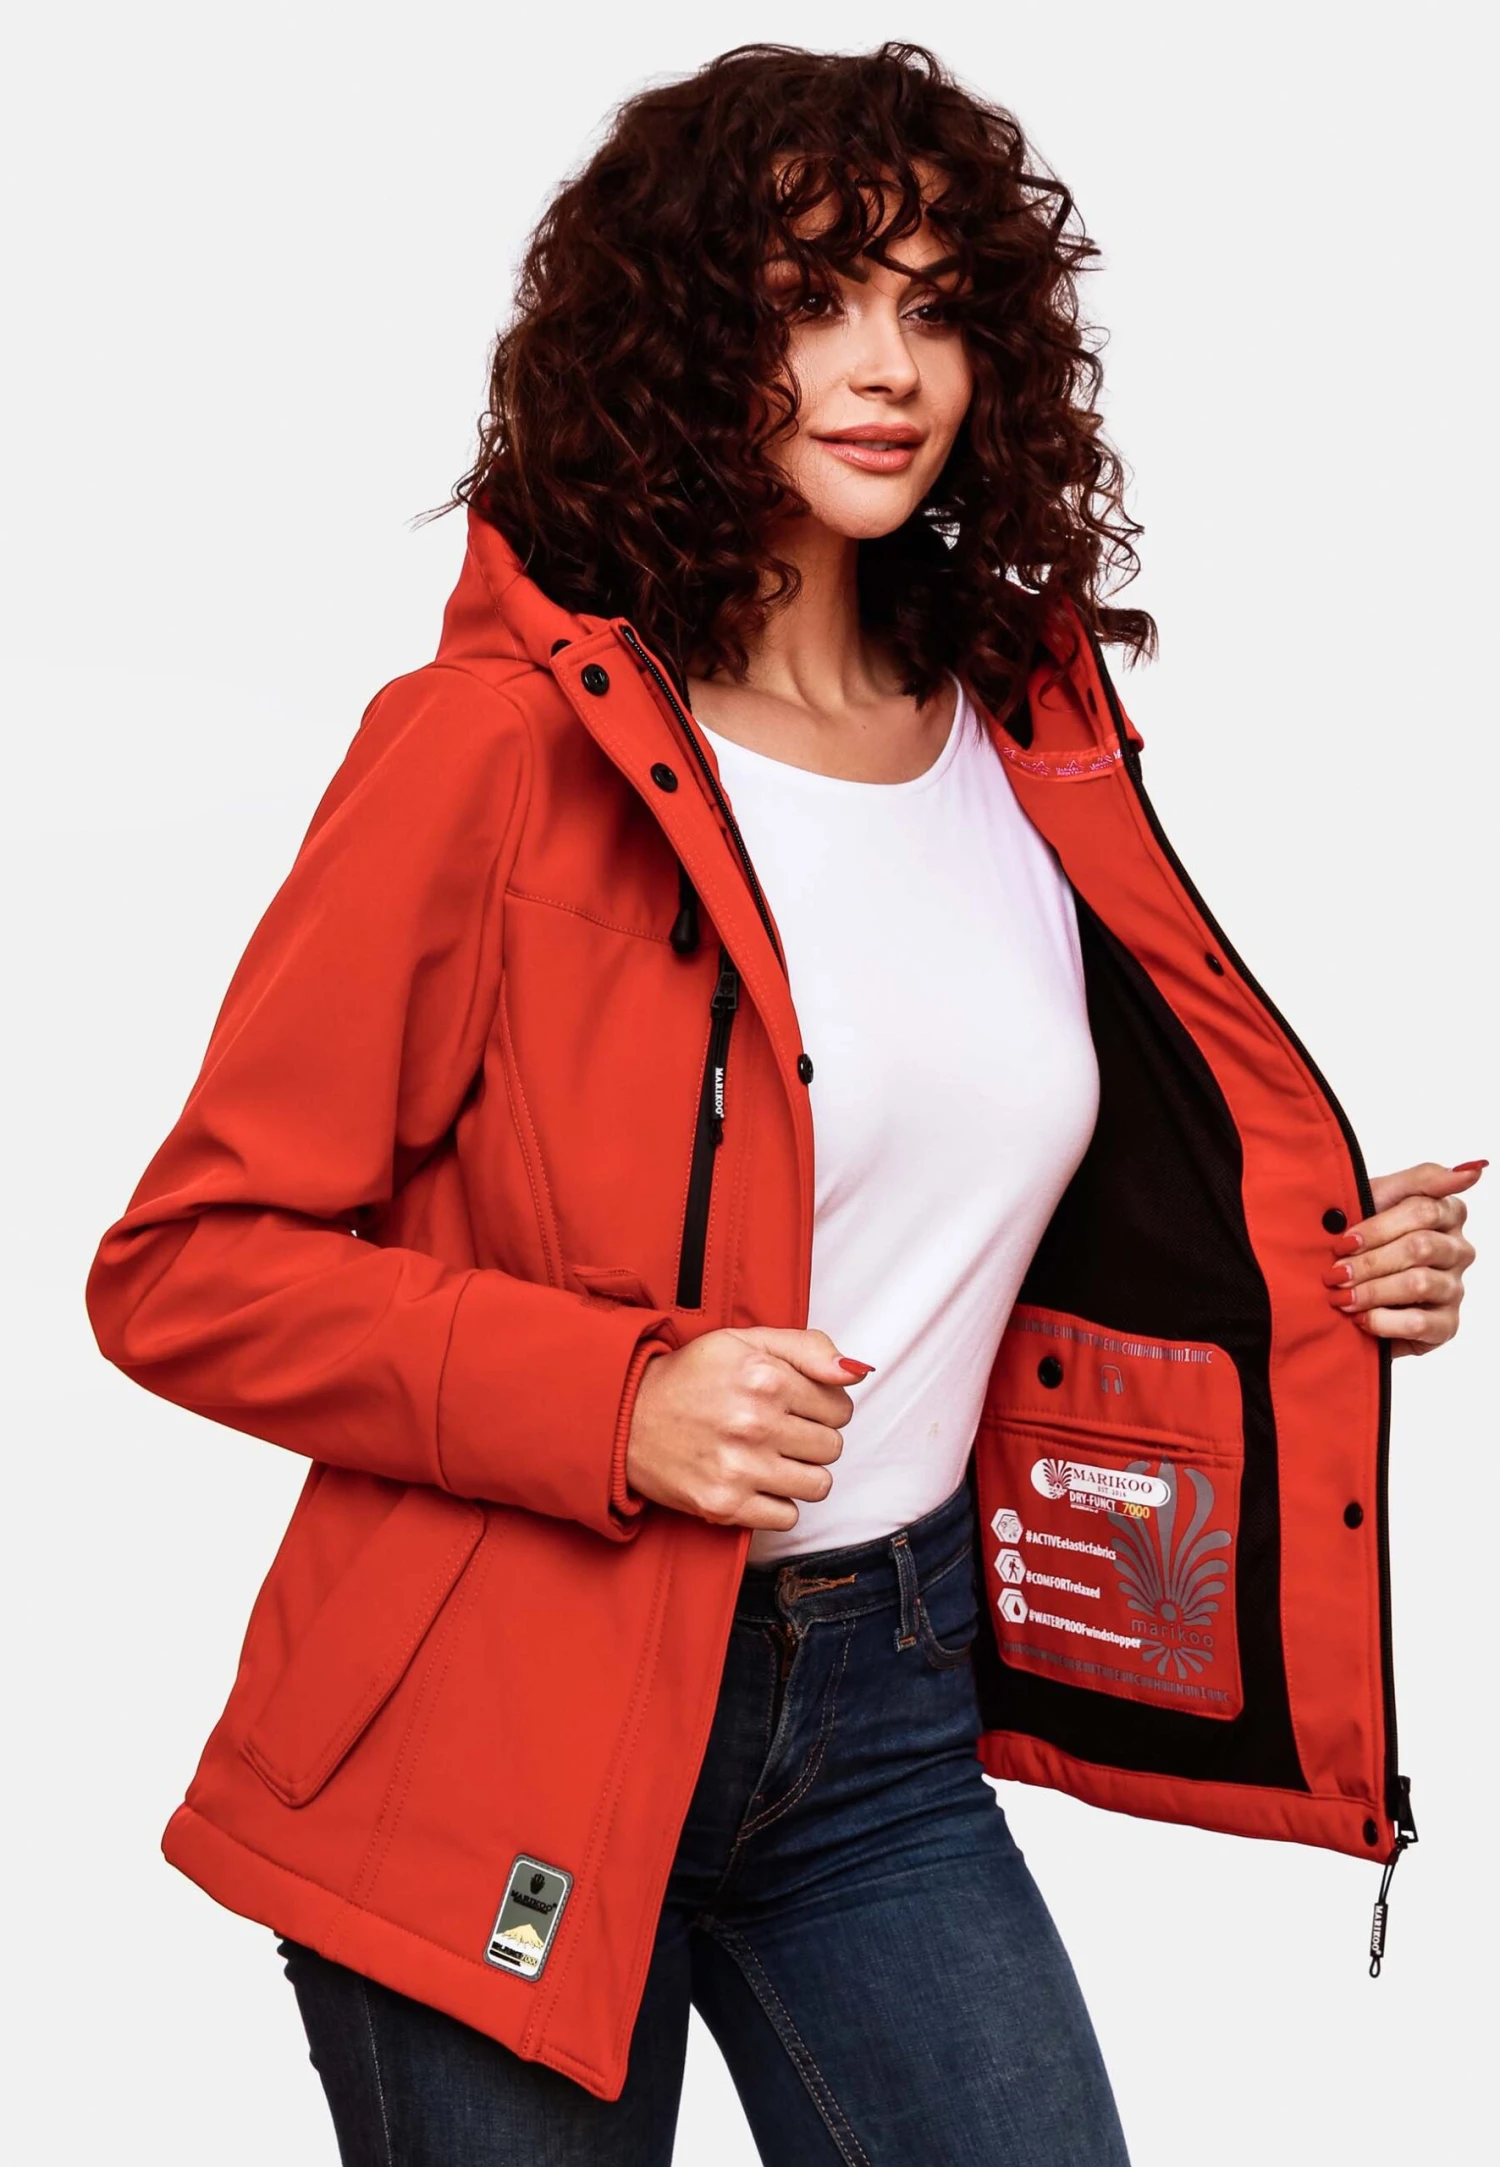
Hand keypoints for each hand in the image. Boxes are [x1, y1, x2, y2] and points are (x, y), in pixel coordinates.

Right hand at [624, 1327, 870, 1530]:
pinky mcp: (724, 1506)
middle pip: (833, 1447)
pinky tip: (755, 1482)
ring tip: (772, 1458)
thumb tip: (857, 1371)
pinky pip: (788, 1517)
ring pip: (819, 1485)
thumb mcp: (745, 1341)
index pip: (841, 1407)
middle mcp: (754, 1422)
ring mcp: (739, 1468)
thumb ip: (807, 1348)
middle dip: (813, 1439)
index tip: (797, 1406)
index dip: (823, 1406)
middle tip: (781, 1431)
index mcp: (764, 1377)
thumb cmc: (691, 1376)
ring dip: (801, 1474)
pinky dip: (777, 1504)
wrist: (625, 1416)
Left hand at [1324, 1160, 1483, 1355]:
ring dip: (1372, 1291)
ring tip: (1342, 1297)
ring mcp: (1454, 1288)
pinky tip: (1361, 1319)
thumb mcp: (1379, 1199)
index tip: (1343, 1241)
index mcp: (1447, 1213)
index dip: (1378, 1227)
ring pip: (1419, 1283)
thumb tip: (1473, 1170)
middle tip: (1335, 1273)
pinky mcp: (1447, 1325)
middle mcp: (1457, 1250)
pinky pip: (1421, 1323)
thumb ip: (1422, 1180)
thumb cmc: (1363, 1239)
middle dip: (1369, 1262)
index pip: (1423, 1210)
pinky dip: (1383, 1321)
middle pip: (1420, 1247)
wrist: (1347, 1290)